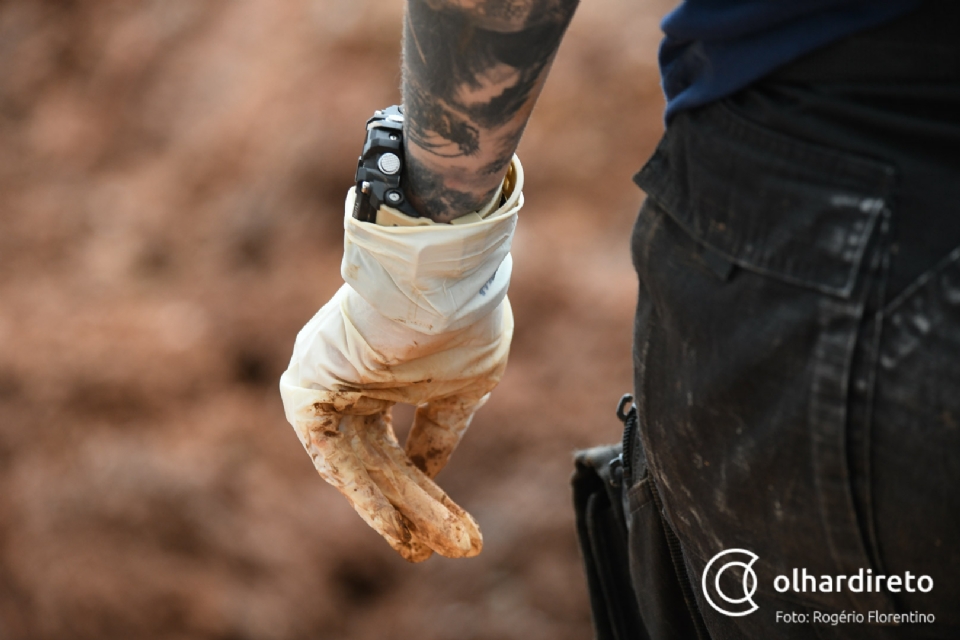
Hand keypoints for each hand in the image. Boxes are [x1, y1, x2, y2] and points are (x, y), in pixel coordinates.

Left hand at [280, 157, 522, 561]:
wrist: (436, 284)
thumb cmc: (458, 324)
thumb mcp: (461, 388)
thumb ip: (440, 431)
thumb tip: (429, 475)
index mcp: (386, 376)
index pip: (400, 447)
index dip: (426, 491)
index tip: (457, 532)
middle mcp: (353, 383)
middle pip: (382, 461)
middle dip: (413, 508)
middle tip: (439, 549)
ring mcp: (328, 385)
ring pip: (361, 464)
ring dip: (393, 509)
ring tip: (422, 551)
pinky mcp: (308, 389)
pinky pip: (333, 454)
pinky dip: (363, 492)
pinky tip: (395, 527)